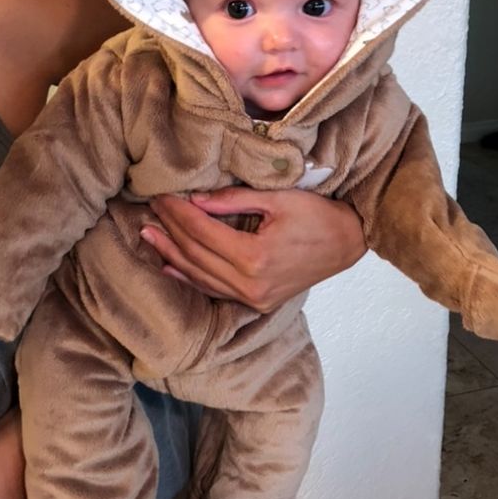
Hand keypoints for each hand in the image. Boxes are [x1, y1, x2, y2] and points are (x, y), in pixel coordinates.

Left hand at [142, 187, 366, 312]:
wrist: (348, 244)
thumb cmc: (318, 216)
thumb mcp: (278, 198)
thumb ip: (233, 200)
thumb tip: (194, 199)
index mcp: (255, 257)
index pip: (201, 232)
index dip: (177, 212)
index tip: (160, 196)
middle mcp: (250, 285)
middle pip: (195, 255)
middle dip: (169, 230)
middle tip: (149, 209)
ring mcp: (253, 298)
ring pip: (200, 276)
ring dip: (171, 255)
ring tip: (149, 236)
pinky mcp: (257, 302)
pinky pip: (215, 291)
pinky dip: (190, 278)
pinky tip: (170, 267)